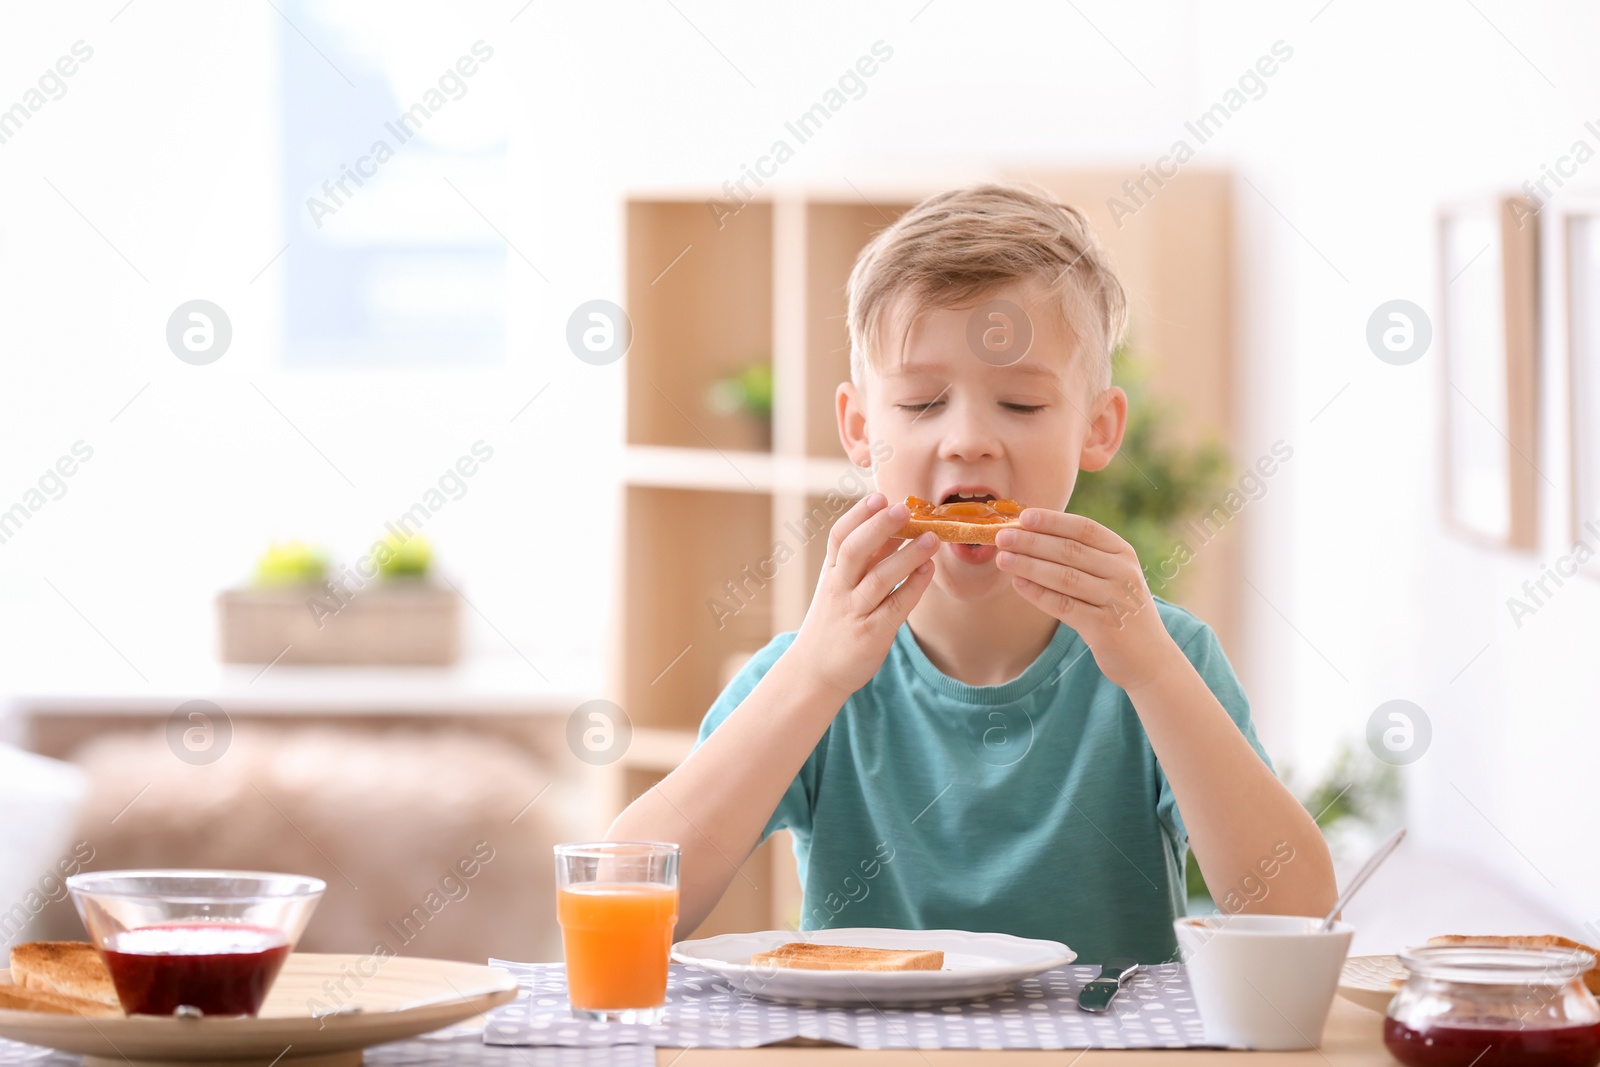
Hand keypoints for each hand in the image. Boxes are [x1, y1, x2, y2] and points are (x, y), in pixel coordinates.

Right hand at [788, 493, 939, 700]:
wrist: (814, 672)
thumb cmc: (834, 622)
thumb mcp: (839, 587)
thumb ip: (864, 560)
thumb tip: (893, 525)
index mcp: (830, 573)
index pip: (838, 537)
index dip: (858, 515)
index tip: (879, 496)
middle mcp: (838, 589)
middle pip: (854, 551)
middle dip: (879, 528)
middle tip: (904, 508)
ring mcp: (853, 612)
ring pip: (878, 578)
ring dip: (906, 556)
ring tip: (931, 538)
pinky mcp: (871, 634)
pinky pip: (895, 607)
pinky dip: (913, 587)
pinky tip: (928, 570)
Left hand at [994, 509, 1177, 690]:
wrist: (1150, 657)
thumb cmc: (1120, 610)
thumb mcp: (1113, 576)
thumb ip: (1084, 556)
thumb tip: (1033, 535)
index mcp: (1123, 553)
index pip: (1084, 528)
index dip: (1052, 521)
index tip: (1023, 516)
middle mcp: (1123, 572)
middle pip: (1070, 550)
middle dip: (1032, 541)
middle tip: (1001, 536)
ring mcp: (1116, 600)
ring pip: (1064, 576)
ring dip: (1029, 565)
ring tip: (1002, 558)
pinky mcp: (1104, 627)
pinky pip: (1064, 606)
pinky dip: (1038, 594)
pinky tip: (1018, 584)